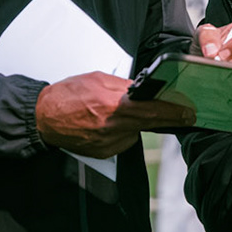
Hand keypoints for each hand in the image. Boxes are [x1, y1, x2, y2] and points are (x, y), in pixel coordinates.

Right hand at [36, 71, 194, 157]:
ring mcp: (108, 142)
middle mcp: (113, 126)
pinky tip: (105, 125)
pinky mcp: (103, 152)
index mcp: (113, 105)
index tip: (188, 112)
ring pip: (134, 132)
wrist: (43, 118)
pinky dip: (120, 133)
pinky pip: (121, 141)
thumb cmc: (67, 96)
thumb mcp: (97, 80)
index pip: (152, 110)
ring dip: (134, 123)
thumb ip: (123, 86)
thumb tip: (144, 90)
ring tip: (113, 113)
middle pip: (148, 123)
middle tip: (177, 113)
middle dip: (163, 117)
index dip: (173, 112)